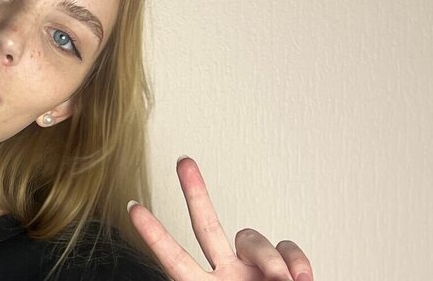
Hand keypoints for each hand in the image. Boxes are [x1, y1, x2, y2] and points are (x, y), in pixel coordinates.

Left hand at [128, 157, 312, 280]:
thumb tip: (249, 278)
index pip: (174, 258)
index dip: (153, 233)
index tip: (132, 208)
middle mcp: (227, 275)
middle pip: (206, 226)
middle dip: (195, 192)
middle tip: (183, 162)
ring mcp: (254, 270)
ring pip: (252, 237)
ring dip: (269, 258)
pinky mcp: (285, 269)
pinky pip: (288, 249)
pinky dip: (296, 262)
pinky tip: (300, 280)